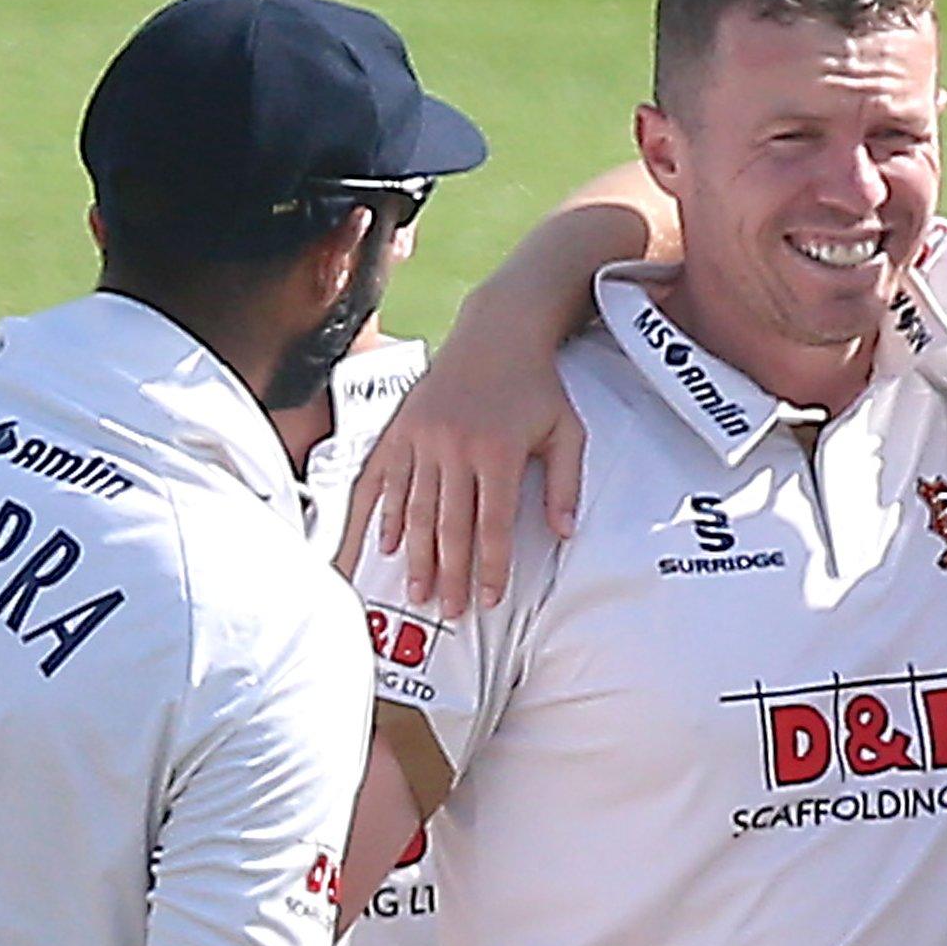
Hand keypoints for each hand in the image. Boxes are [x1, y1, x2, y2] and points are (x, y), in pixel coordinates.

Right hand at [335, 328, 584, 616]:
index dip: (489, 566)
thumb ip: (568, 484)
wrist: (497, 333)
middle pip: (448, 525)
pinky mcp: (399, 428)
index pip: (492, 524)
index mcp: (498, 451)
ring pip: (412, 509)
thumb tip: (565, 533)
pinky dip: (378, 516)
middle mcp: (454, 446)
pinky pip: (381, 479)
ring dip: (414, 556)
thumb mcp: (568, 431)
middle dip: (450, 574)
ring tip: (417, 594)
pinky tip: (380, 547)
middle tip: (449, 612)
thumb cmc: (538, 387)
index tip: (488, 599)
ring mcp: (421, 437)